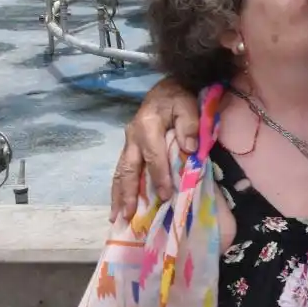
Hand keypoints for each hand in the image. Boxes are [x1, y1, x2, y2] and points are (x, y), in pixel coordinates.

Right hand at [110, 77, 197, 219]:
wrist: (167, 88)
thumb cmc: (179, 98)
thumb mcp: (188, 104)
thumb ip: (189, 124)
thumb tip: (190, 148)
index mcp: (147, 125)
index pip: (153, 155)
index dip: (159, 176)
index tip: (165, 196)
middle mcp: (132, 136)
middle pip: (128, 168)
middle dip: (127, 193)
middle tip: (128, 215)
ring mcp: (128, 143)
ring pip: (120, 172)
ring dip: (118, 195)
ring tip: (117, 217)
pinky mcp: (129, 148)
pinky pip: (121, 171)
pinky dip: (118, 189)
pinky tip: (118, 206)